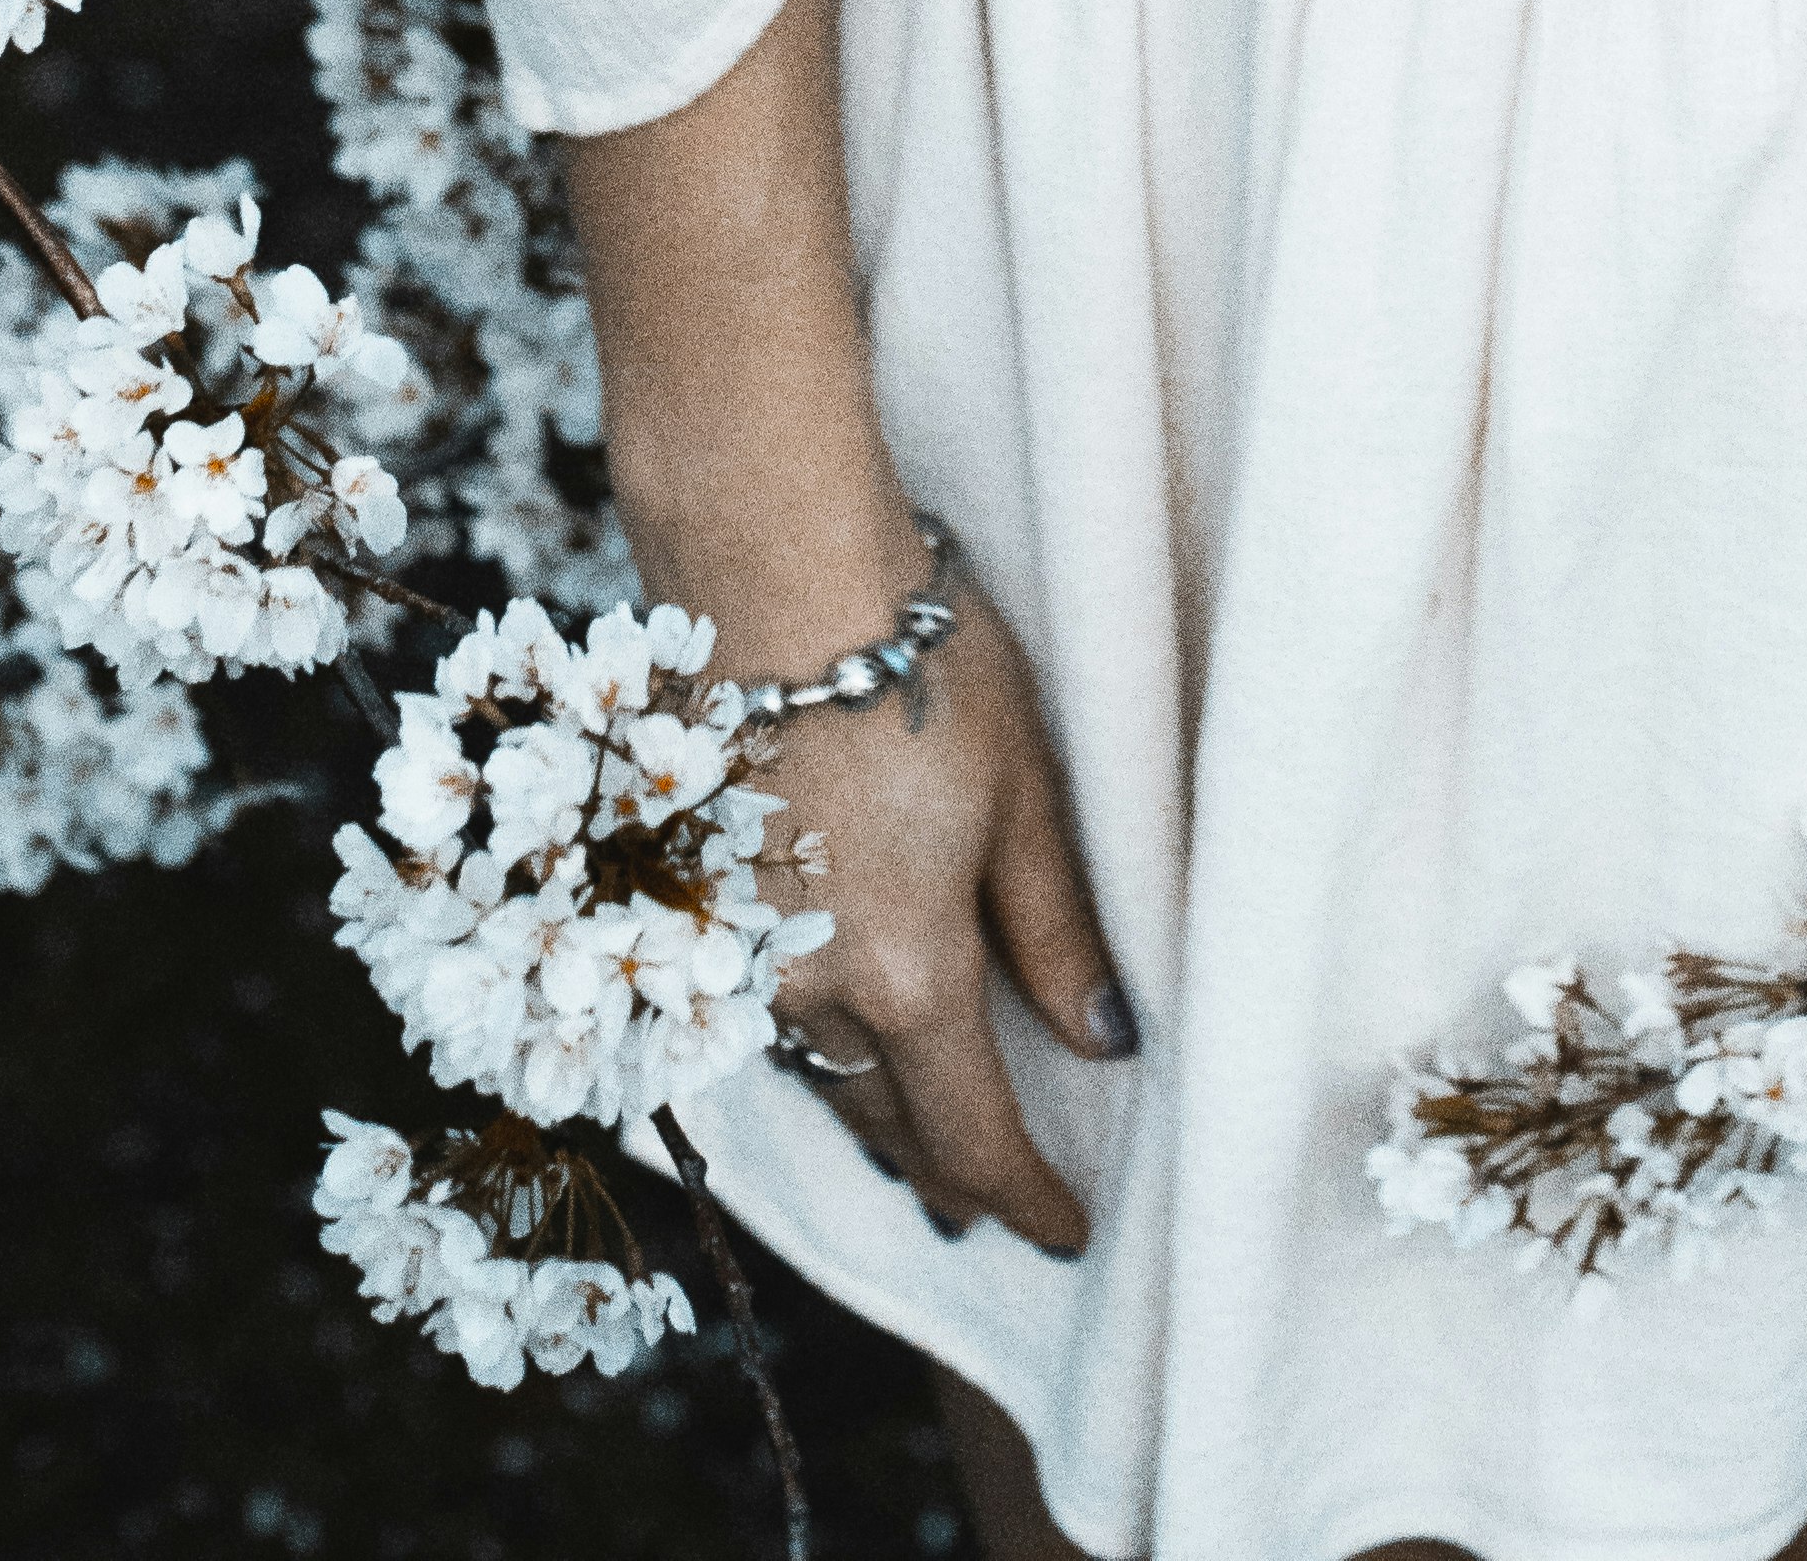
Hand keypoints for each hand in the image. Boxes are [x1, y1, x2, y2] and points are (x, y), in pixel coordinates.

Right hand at [730, 574, 1133, 1256]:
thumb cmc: (915, 664)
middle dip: (946, 1176)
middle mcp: (813, 985)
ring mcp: (744, 949)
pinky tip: (839, 1045)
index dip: (1022, 1198)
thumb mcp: (1022, 792)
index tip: (1066, 1234)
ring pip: (823, 1078)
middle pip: (889, 1124)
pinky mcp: (701, 902)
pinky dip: (820, 1053)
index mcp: (906, 972)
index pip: (972, 1134)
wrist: (769, 572)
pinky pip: (770, 1019)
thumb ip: (1057, 930)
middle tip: (991, 1210)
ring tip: (922, 1149)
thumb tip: (1105, 1041)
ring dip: (878, 1121)